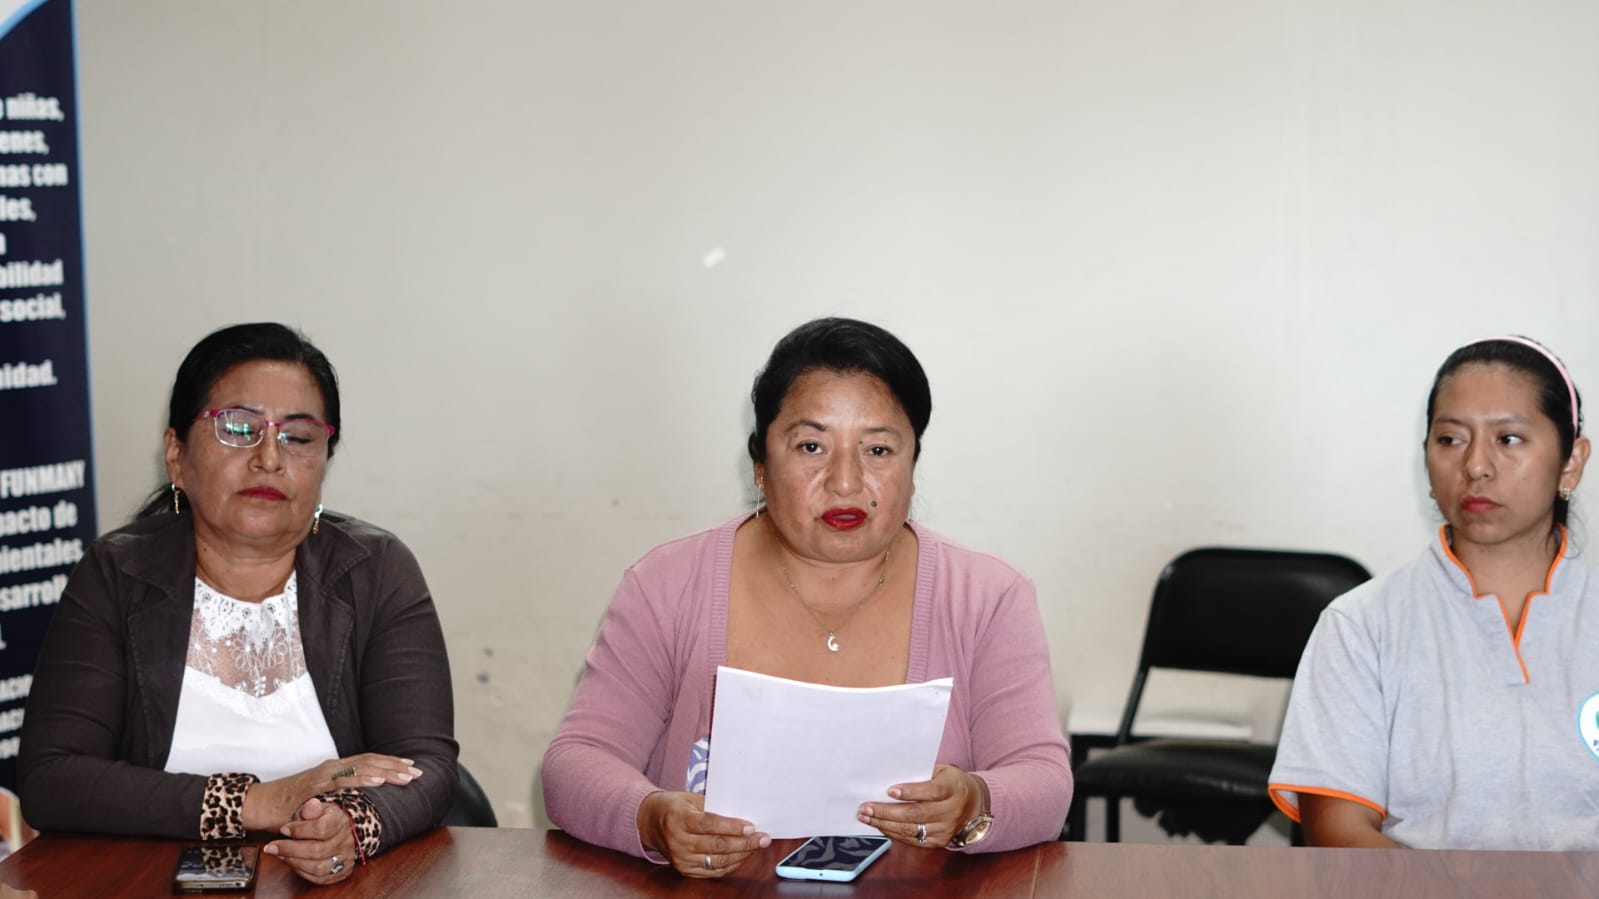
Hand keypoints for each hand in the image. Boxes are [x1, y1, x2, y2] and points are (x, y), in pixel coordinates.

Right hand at [242, 754, 420, 829]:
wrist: (261, 804)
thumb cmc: (290, 803)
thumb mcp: (320, 796)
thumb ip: (338, 794)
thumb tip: (358, 799)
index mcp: (334, 768)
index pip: (368, 760)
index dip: (390, 762)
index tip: (410, 766)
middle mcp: (332, 767)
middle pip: (370, 761)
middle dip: (396, 766)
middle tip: (417, 772)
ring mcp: (324, 775)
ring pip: (362, 767)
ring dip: (387, 771)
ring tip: (406, 776)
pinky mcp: (316, 786)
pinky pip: (344, 781)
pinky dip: (364, 779)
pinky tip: (380, 780)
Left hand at [263, 797, 357, 884]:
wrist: (339, 832)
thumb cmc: (323, 820)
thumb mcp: (316, 809)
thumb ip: (311, 808)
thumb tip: (310, 806)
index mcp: (340, 822)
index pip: (321, 828)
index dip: (299, 830)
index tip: (283, 829)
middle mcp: (346, 842)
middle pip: (317, 850)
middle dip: (290, 849)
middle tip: (272, 847)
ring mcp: (344, 859)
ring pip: (318, 867)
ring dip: (294, 862)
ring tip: (280, 855)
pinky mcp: (340, 873)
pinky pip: (319, 878)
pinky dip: (301, 872)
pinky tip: (291, 862)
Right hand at [636, 791, 769, 877]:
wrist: (649, 823)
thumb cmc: (674, 807)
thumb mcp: (690, 798)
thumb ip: (713, 807)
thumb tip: (741, 816)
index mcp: (679, 819)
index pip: (710, 825)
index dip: (732, 827)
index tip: (751, 827)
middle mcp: (679, 841)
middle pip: (717, 845)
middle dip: (744, 843)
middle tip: (763, 838)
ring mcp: (681, 858)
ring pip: (718, 861)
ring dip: (741, 854)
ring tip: (757, 847)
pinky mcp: (685, 870)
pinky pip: (713, 871)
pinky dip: (731, 864)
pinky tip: (743, 856)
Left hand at [857, 764, 983, 848]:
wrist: (974, 806)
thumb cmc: (951, 783)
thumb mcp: (942, 771)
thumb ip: (921, 773)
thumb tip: (889, 774)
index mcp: (953, 788)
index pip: (931, 791)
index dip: (910, 791)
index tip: (890, 790)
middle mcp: (951, 811)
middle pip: (916, 814)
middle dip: (887, 811)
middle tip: (865, 807)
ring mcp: (945, 829)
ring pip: (911, 829)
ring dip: (884, 824)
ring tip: (866, 817)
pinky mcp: (939, 842)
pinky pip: (913, 839)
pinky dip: (893, 833)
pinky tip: (880, 825)